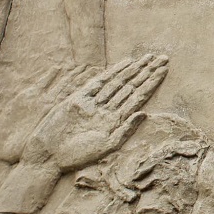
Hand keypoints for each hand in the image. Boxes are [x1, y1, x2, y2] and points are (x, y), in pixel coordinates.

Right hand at [19, 55, 167, 173]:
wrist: (49, 155)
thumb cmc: (78, 155)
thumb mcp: (107, 145)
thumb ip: (126, 129)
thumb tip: (144, 113)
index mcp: (116, 120)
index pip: (139, 97)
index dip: (152, 84)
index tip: (164, 71)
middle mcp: (108, 109)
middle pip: (132, 86)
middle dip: (147, 72)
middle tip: (164, 58)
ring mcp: (94, 103)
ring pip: (118, 82)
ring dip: (134, 70)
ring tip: (148, 58)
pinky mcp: (78, 98)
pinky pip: (99, 82)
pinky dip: (112, 72)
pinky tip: (126, 63)